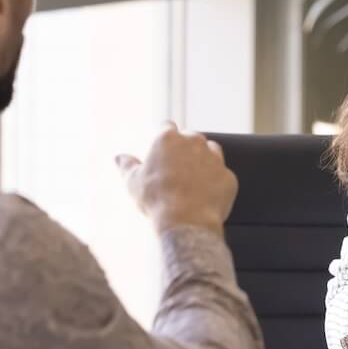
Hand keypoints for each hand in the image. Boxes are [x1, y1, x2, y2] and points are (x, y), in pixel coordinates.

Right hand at [116, 123, 237, 233]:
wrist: (186, 221)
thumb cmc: (156, 199)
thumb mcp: (133, 182)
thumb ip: (127, 166)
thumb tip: (119, 157)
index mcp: (168, 139)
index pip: (166, 127)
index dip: (163, 139)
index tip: (161, 150)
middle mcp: (194, 142)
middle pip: (190, 138)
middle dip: (184, 150)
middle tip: (175, 170)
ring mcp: (215, 158)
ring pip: (211, 151)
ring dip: (203, 161)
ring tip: (192, 181)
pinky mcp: (228, 176)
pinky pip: (222, 176)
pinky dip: (216, 182)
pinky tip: (205, 196)